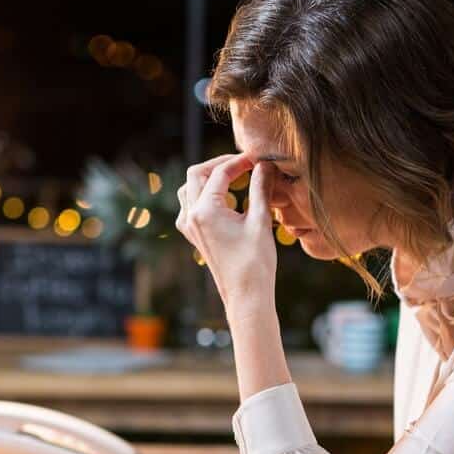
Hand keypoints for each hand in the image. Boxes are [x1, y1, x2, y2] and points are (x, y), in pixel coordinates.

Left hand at [176, 154, 276, 315]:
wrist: (246, 295)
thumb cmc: (256, 262)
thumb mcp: (261, 220)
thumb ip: (261, 187)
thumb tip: (265, 164)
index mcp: (205, 211)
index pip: (220, 172)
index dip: (240, 161)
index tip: (259, 158)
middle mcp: (191, 216)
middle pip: (197, 174)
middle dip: (220, 164)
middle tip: (244, 163)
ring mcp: (189, 226)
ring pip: (190, 188)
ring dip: (209, 178)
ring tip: (235, 176)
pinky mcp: (193, 235)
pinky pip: (191, 205)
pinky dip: (205, 194)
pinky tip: (227, 198)